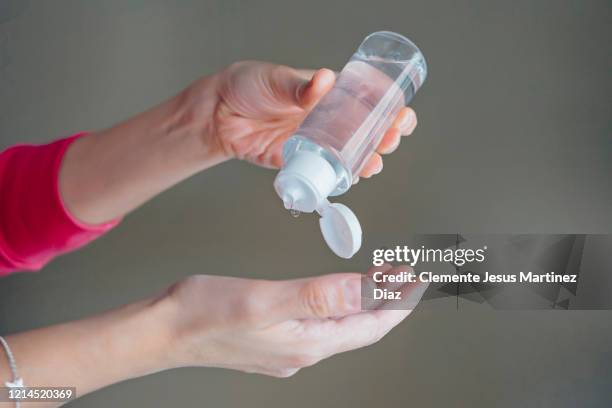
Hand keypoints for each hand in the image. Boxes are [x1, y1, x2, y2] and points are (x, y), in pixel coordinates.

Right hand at [161, 266, 427, 376]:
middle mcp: (304, 349)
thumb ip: (318, 296)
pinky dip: (340, 306)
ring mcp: (289, 347)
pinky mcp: (275, 340)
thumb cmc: (204, 313)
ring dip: (366, 304)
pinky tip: (336, 297)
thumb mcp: (265, 299)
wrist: (161, 332)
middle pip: (362, 327)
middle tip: (408, 275)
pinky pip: (322, 324)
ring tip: (383, 282)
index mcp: (309, 340)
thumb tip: (367, 292)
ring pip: (343, 326)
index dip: (400, 301)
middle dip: (390, 302)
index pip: (372, 323)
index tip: (421, 278)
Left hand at [191, 61, 417, 177]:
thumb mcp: (277, 80)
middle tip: (389, 140)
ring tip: (373, 163)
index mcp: (329, 93)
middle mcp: (327, 118)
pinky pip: (326, 172)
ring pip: (351, 154)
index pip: (367, 100)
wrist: (218, 114)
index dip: (389, 108)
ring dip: (367, 159)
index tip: (400, 115)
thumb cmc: (248, 86)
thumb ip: (301, 87)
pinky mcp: (301, 161)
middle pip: (367, 130)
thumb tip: (324, 81)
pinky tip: (352, 178)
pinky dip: (342, 177)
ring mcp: (316, 141)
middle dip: (385, 136)